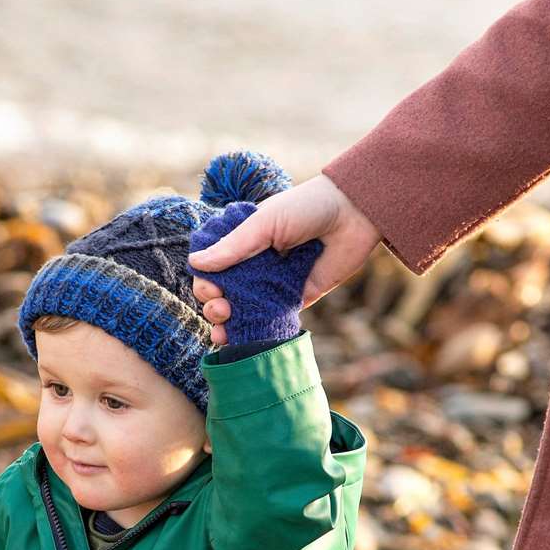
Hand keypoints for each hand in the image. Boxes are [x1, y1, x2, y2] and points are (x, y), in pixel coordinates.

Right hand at [189, 173, 380, 345]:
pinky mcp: (294, 299)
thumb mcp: (265, 222)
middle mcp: (254, 264)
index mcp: (242, 242)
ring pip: (243, 310)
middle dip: (214, 306)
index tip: (210, 289)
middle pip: (224, 293)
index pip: (213, 268)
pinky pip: (271, 320)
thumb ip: (234, 246)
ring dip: (228, 324)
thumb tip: (196, 263)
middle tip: (221, 309)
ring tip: (224, 331)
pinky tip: (242, 341)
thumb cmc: (306, 208)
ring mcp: (273, 284)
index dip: (206, 282)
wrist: (353, 215)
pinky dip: (255, 331)